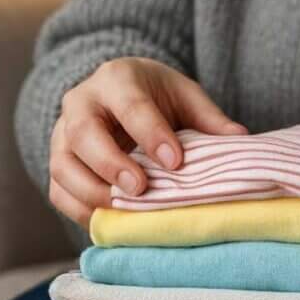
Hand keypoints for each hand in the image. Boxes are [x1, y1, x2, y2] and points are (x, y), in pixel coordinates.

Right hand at [48, 57, 246, 224]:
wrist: (117, 94)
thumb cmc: (156, 95)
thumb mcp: (184, 95)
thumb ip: (209, 118)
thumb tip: (241, 140)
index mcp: (116, 78)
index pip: (130, 105)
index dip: (151, 134)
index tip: (175, 161)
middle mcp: (80, 103)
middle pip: (83, 134)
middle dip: (111, 164)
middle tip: (141, 189)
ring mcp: (61, 135)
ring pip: (63, 166)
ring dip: (92, 193)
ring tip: (126, 211)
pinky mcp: (58, 163)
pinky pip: (58, 191)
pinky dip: (81, 211)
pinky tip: (111, 222)